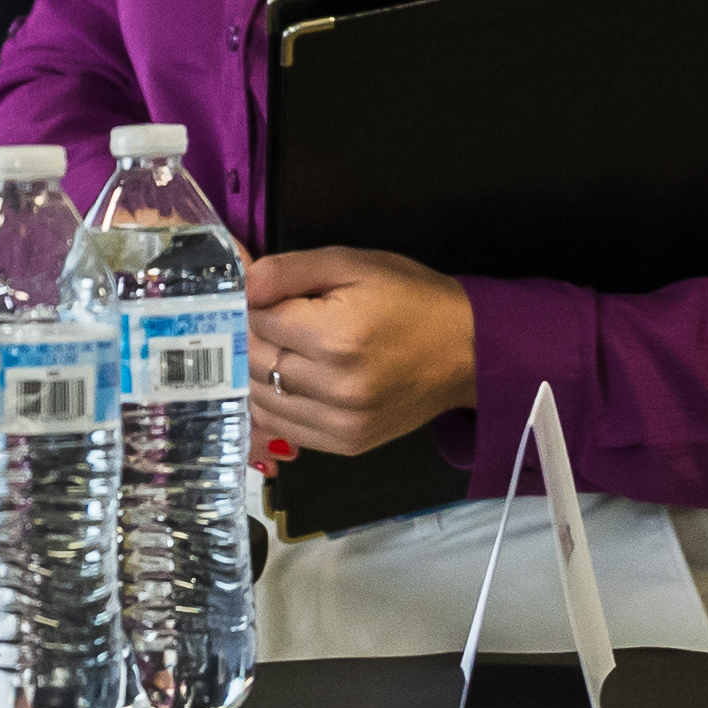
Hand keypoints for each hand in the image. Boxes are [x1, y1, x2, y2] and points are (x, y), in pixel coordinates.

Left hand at [248, 247, 476, 455]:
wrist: (467, 350)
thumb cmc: (412, 298)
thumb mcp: (353, 264)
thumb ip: (290, 270)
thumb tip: (240, 282)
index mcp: (336, 336)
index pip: (256, 320)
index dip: (255, 302)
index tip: (268, 295)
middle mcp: (335, 387)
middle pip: (254, 361)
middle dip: (254, 337)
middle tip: (277, 320)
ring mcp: (340, 423)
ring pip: (260, 399)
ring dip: (260, 373)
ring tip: (285, 350)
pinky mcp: (345, 444)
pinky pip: (282, 427)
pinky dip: (275, 404)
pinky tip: (293, 382)